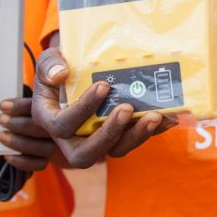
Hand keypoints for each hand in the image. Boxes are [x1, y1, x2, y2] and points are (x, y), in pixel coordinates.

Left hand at [0, 96, 56, 171]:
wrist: (33, 137)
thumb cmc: (23, 118)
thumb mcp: (21, 109)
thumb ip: (16, 107)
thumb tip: (3, 106)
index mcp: (51, 110)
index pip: (40, 106)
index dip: (20, 106)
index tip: (3, 106)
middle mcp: (57, 128)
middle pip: (42, 128)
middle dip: (17, 124)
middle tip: (2, 120)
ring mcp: (53, 146)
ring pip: (42, 148)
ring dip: (18, 142)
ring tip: (2, 136)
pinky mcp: (45, 160)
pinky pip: (39, 164)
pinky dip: (21, 161)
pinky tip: (7, 156)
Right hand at [31, 47, 173, 167]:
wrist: (73, 80)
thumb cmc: (59, 73)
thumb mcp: (47, 65)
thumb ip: (48, 66)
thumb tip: (61, 74)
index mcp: (51, 121)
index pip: (64, 124)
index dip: (84, 108)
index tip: (104, 86)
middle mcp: (72, 139)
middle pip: (88, 152)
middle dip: (110, 133)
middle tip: (127, 109)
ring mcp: (97, 141)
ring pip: (116, 150)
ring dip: (136, 136)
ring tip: (154, 116)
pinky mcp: (118, 138)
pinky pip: (135, 140)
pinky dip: (153, 131)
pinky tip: (169, 117)